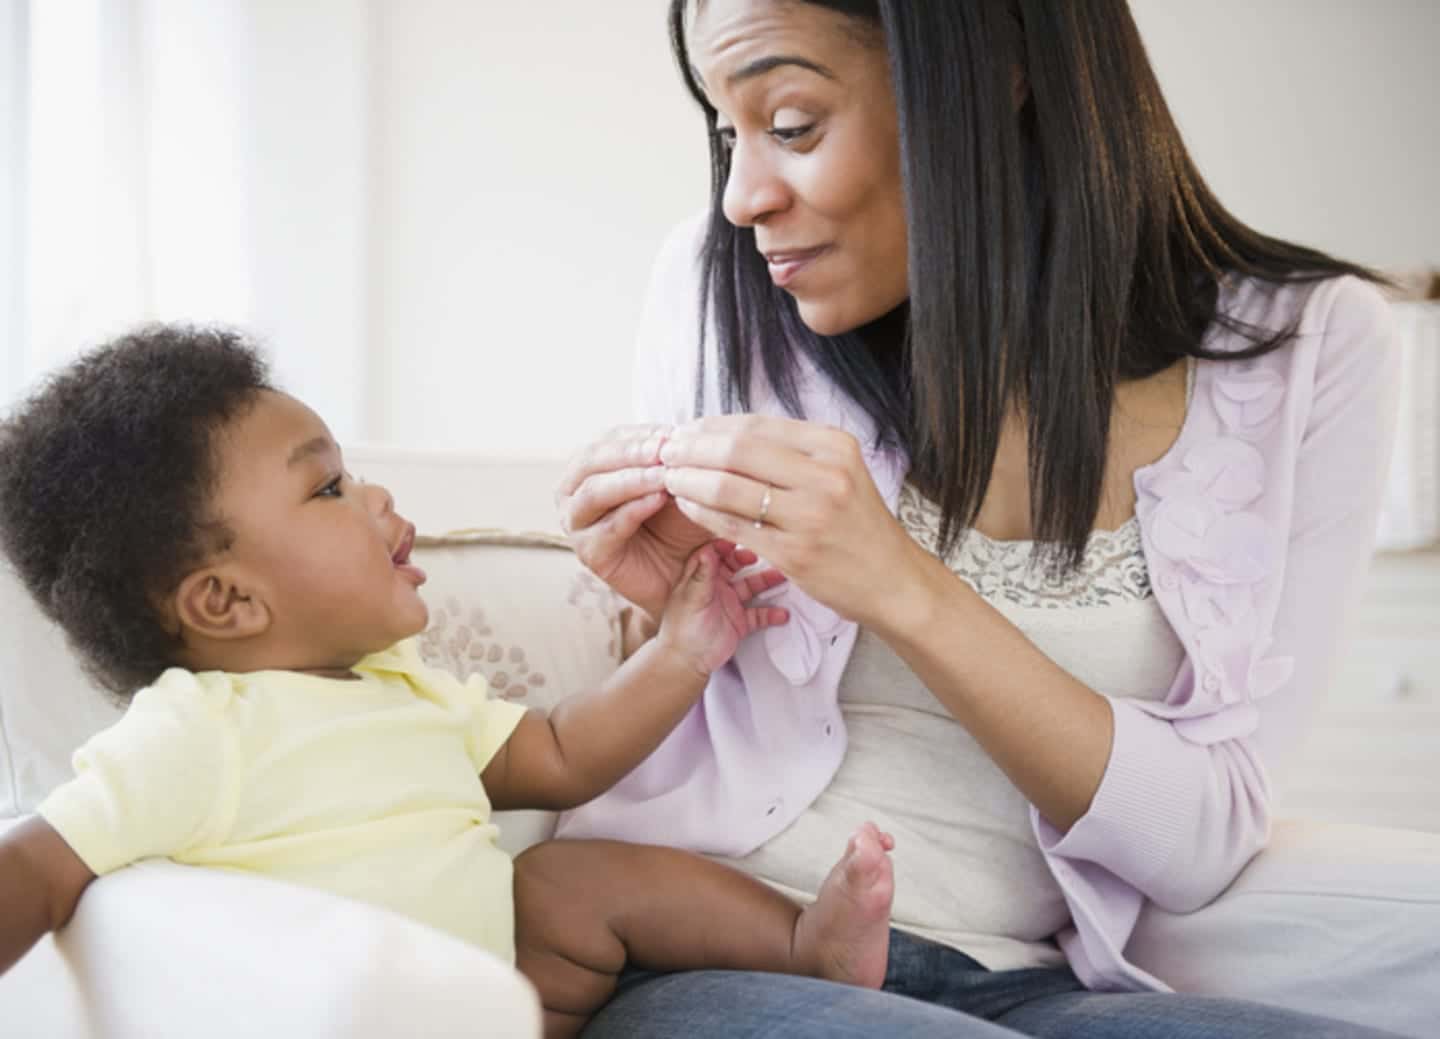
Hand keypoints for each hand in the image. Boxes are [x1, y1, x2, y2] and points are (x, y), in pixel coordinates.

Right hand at [556, 424, 713, 619]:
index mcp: (590, 467)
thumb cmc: (678, 522)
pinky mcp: (588, 552)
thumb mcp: (678, 484)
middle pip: (593, 460)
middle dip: (631, 452)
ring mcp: (576, 523)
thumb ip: (672, 460)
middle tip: (665, 448)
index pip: (610, 439)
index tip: (673, 432)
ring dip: (631, 479)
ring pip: (594, 491)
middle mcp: (574, 491)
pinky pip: (608, 526)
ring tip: (664, 475)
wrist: (683, 573)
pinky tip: (659, 499)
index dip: (641, 434)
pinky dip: (634, 509)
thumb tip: (680, 432)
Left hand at [656, 541, 788, 676]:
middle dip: (747, 558)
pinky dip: (771, 614)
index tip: (737, 539)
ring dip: (766, 581)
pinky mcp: (739, 622)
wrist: (687, 662)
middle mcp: (715, 587)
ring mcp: (729, 603)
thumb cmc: (682, 630)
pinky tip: (782, 614)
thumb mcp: (693, 599)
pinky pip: (759, 614)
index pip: (711, 554)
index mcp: (699, 578)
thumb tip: (708, 550)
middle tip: (758, 556)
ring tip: (782, 577)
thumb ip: (702, 576)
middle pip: (734, 566)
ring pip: (751, 587)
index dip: (723, 545)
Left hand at [659, 415, 935, 633]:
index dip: (711, 427)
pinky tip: (685, 506)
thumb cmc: (856, 524)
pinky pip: (732, 525)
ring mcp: (810, 516)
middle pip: (737, 450)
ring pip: (727, 487)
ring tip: (668, 477)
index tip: (686, 431)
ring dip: (687, 480)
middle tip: (666, 451)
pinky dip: (700, 512)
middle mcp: (825, 475)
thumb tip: (726, 431)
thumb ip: (791, 451)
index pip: (756, 426)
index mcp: (834, 446)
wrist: (892, 580)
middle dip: (692, 448)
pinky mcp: (795, 553)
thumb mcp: (838, 472)